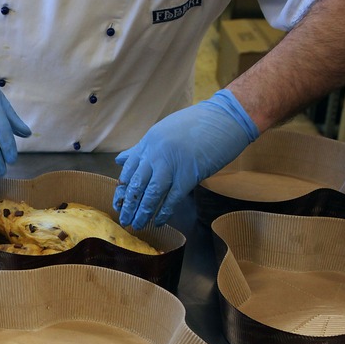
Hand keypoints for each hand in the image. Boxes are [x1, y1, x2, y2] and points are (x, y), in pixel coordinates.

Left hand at [113, 89, 258, 228]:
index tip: (118, 203)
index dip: (122, 190)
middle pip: (137, 185)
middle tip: (124, 221)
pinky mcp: (189, 175)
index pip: (129, 170)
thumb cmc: (197, 124)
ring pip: (151, 195)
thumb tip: (121, 160)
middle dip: (129, 206)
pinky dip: (164, 212)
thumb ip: (142, 148)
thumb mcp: (163, 131)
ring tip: (138, 225)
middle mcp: (156, 154)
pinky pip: (172, 198)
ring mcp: (172, 165)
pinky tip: (158, 221)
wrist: (226, 118)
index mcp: (149, 142)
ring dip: (143, 213)